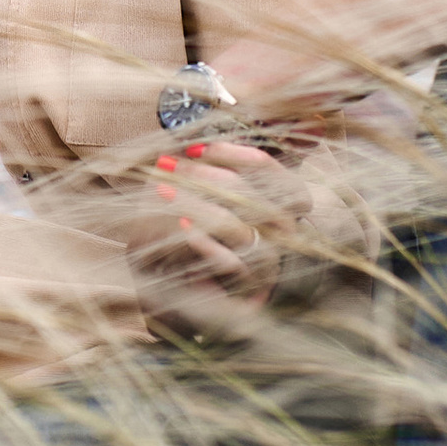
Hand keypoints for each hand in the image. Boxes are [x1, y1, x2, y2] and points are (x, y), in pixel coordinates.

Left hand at [126, 137, 296, 312]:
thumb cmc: (221, 243)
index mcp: (284, 200)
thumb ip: (216, 179)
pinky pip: (229, 261)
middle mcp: (283, 228)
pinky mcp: (250, 285)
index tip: (191, 148)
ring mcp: (269, 257)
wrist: (223, 297)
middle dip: (201, 174)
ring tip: (161, 190)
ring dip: (194, 202)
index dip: (229, 152)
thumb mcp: (222, 206)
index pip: (264, 166)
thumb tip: (187, 148)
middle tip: (165, 165)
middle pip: (245, 190)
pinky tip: (181, 224)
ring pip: (235, 224)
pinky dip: (202, 241)